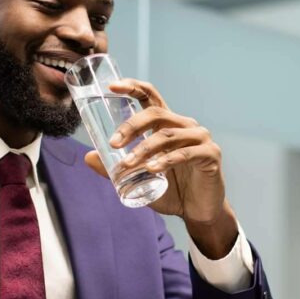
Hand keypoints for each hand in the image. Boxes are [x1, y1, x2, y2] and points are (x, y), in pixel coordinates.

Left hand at [84, 79, 238, 256]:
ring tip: (127, 165)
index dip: (133, 86)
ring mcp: (200, 138)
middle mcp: (185, 125)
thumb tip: (88, 157)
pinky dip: (166, 161)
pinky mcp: (211, 155)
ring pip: (166, 135)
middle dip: (131, 126)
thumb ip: (118, 167)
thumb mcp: (140, 178)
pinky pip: (185, 153)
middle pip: (156, 113)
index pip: (150, 97)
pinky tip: (152, 169)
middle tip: (113, 143)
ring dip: (143, 149)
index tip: (112, 86)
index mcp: (168, 124)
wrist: (198, 212)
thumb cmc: (171, 191)